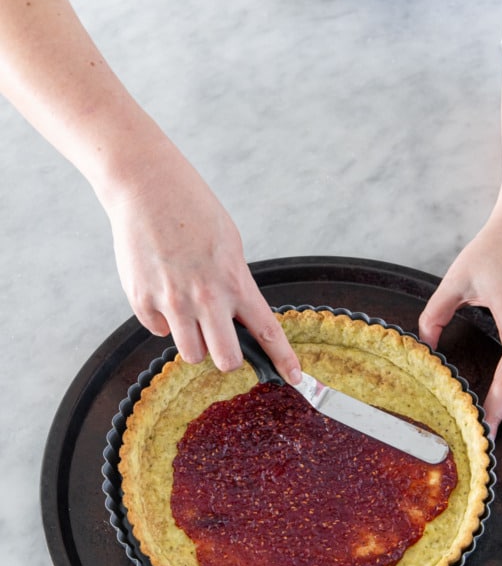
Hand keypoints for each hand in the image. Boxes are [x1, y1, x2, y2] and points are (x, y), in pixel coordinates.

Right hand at [104, 141, 301, 383]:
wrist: (145, 185)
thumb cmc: (191, 210)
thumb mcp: (229, 245)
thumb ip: (234, 286)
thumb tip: (233, 321)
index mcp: (235, 280)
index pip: (267, 330)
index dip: (284, 359)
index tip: (296, 380)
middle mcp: (206, 297)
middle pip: (226, 359)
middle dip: (227, 358)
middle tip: (222, 343)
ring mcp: (172, 301)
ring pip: (190, 354)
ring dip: (193, 341)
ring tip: (187, 312)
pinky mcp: (142, 300)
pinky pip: (157, 331)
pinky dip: (161, 319)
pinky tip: (160, 290)